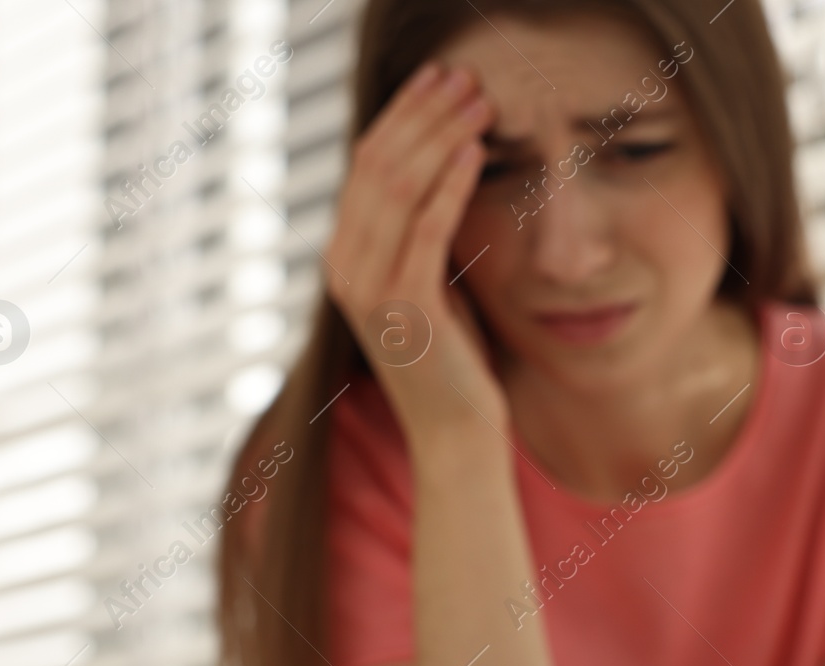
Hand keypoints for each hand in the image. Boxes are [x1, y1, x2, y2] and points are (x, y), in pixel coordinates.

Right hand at [322, 61, 505, 440]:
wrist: (455, 429)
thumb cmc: (451, 356)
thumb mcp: (429, 281)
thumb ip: (421, 233)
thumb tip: (444, 167)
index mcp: (345, 256)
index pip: (366, 165)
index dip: (403, 115)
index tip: (440, 79)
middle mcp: (345, 267)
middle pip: (378, 165)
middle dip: (423, 114)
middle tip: (464, 76)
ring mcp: (369, 288)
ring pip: (398, 188)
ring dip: (441, 137)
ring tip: (478, 102)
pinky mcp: (405, 307)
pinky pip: (426, 229)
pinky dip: (451, 185)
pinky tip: (477, 152)